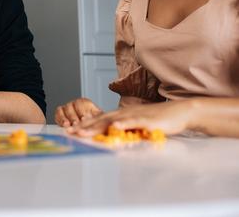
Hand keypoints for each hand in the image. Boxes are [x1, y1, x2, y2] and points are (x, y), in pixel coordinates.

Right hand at [55, 97, 102, 126]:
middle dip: (74, 116)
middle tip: (76, 123)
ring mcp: (67, 108)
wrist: (88, 128)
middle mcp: (75, 104)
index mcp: (86, 103)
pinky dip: (59, 119)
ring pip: (63, 109)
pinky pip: (58, 113)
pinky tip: (63, 125)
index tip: (84, 118)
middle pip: (71, 107)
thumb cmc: (95, 124)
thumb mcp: (100, 120)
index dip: (82, 111)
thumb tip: (112, 124)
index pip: (82, 104)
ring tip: (68, 125)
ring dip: (65, 117)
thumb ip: (103, 120)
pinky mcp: (60, 114)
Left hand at [68, 101, 191, 136]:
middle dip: (84, 127)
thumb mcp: (136, 126)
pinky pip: (133, 121)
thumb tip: (112, 137)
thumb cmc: (158, 120)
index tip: (70, 131)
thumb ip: (124, 130)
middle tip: (69, 133)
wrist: (179, 112)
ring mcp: (134, 115)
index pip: (98, 121)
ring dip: (96, 126)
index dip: (84, 126)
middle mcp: (124, 113)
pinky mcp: (147, 119)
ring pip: (112, 120)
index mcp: (121, 115)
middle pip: (100, 120)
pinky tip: (114, 127)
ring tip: (83, 132)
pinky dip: (123, 123)